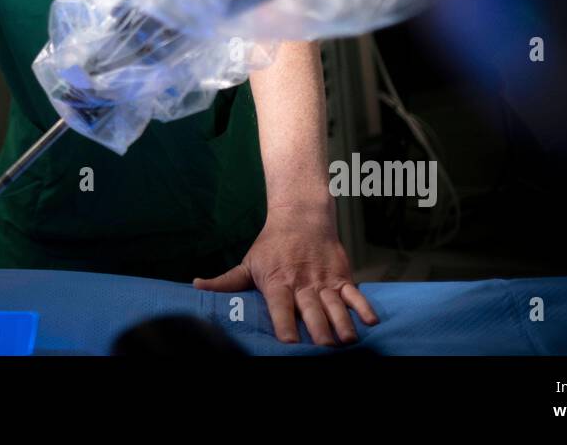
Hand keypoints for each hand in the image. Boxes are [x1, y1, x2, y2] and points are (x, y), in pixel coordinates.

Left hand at [193, 201, 378, 344]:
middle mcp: (302, 283)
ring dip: (342, 323)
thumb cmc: (271, 246)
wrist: (301, 217)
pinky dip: (363, 306)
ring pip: (335, 304)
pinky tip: (371, 321)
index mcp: (277, 282)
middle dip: (319, 330)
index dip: (285, 324)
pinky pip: (354, 294)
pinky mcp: (342, 277)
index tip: (290, 343)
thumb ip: (225, 281)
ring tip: (347, 341)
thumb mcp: (248, 263)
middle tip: (324, 349)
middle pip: (311, 309)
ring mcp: (324, 280)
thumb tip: (195, 286)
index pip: (281, 306)